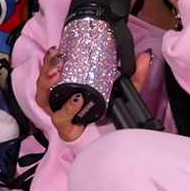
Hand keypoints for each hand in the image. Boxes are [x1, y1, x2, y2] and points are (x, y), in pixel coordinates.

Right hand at [35, 46, 152, 142]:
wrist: (111, 142)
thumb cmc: (111, 115)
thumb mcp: (124, 92)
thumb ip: (135, 75)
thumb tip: (146, 56)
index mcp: (70, 87)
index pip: (53, 71)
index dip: (50, 60)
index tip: (56, 48)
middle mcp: (61, 100)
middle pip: (44, 83)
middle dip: (46, 68)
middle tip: (57, 58)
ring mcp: (61, 114)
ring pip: (43, 98)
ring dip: (47, 84)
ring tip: (56, 73)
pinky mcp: (65, 128)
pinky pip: (59, 117)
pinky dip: (67, 108)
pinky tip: (76, 100)